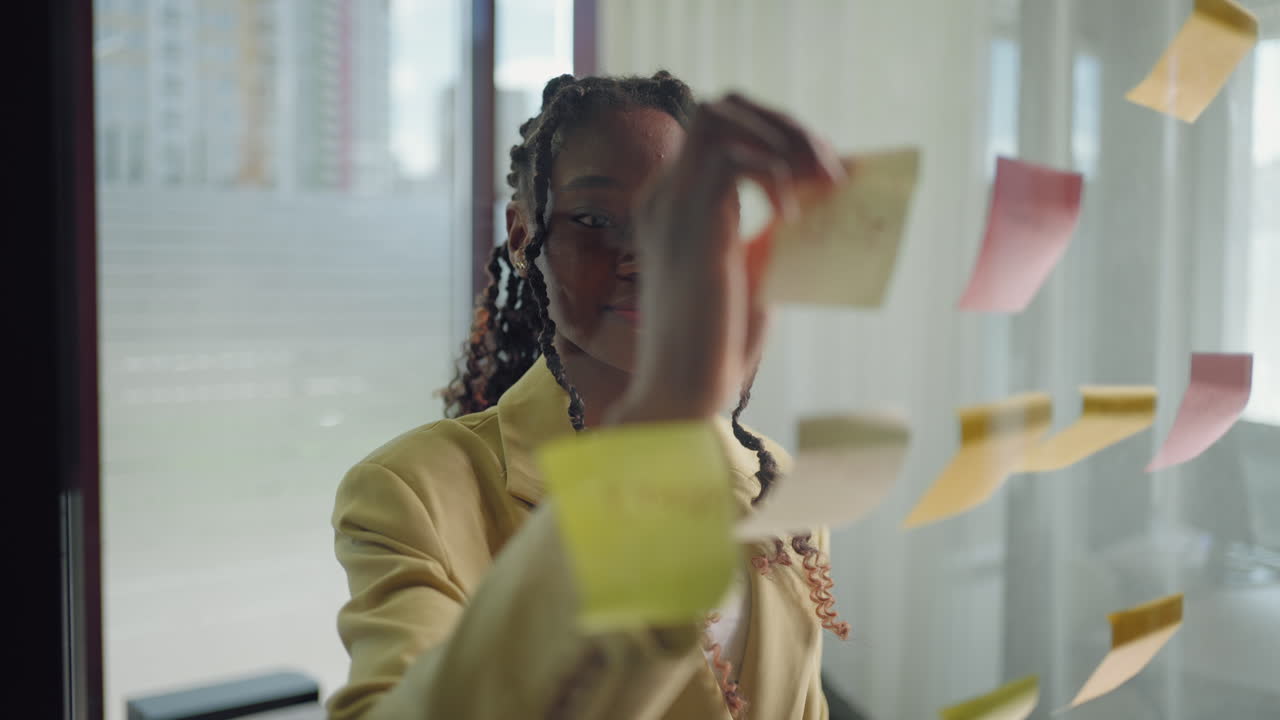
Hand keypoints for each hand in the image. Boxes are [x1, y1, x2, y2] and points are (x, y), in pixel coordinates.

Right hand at [606, 94, 843, 425]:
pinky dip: (774, 176)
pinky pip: (733, 162)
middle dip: (783, 124)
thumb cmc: (716, 345)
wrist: (681, 392)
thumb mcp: (754, 273)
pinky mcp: (691, 226)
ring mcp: (672, 206)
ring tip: (823, 179)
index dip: (778, 136)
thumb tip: (824, 200)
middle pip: (720, 108)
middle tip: (828, 167)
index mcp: (675, 205)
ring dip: (783, 138)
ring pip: (721, 118)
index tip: (823, 171)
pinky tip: (792, 217)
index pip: (722, 132)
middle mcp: (666, 195)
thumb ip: (773, 233)